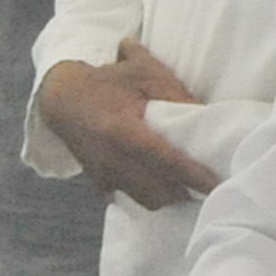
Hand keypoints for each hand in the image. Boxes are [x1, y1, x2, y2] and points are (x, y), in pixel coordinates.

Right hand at [34, 47, 220, 208]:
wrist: (61, 97)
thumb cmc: (108, 82)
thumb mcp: (143, 75)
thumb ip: (176, 94)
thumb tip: (209, 117)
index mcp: (121, 130)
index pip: (164, 159)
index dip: (191, 174)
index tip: (214, 185)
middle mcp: (109, 158)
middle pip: (156, 191)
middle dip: (183, 191)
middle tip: (203, 185)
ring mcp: (102, 173)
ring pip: (145, 200)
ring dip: (167, 196)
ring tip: (184, 185)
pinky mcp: (98, 182)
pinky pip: (129, 197)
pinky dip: (146, 193)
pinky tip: (159, 183)